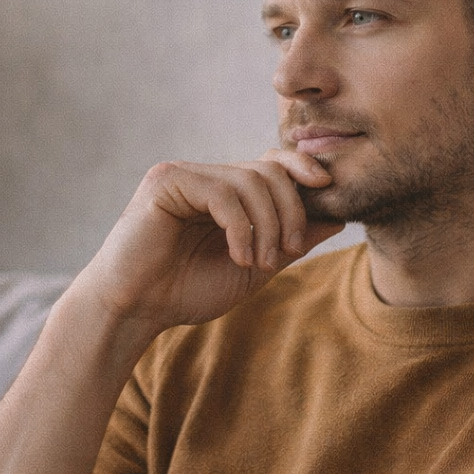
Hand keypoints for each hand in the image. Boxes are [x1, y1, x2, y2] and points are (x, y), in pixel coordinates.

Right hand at [70, 150, 344, 335]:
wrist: (135, 310)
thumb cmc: (186, 291)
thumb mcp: (254, 266)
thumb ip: (291, 241)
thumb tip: (338, 217)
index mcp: (225, 191)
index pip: (272, 162)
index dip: (302, 168)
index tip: (327, 187)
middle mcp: (205, 176)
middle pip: (269, 170)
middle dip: (290, 211)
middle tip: (287, 251)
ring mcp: (184, 175)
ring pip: (250, 180)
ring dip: (267, 226)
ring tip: (260, 262)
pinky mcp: (166, 182)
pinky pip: (222, 193)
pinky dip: (240, 227)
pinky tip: (239, 256)